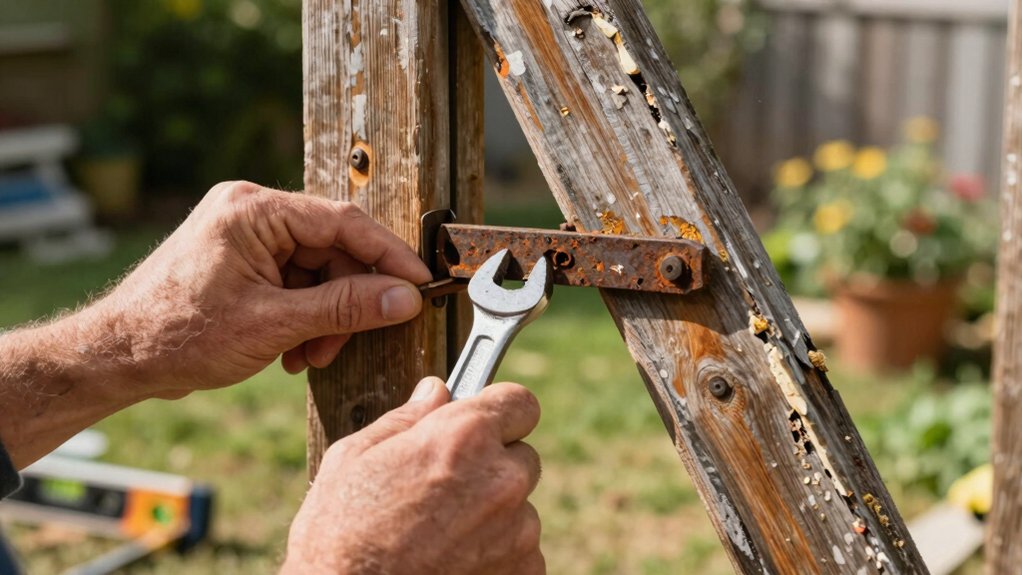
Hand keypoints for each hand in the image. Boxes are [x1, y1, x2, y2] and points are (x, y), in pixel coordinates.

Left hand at [92, 181, 431, 397]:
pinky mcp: (242, 260)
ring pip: (317, 272)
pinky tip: (291, 349)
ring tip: (308, 355)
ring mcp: (246, 236)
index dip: (388, 256)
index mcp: (254, 210)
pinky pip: (294, 282)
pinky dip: (302, 317)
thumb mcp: (274, 323)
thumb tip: (403, 299)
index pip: (343, 223)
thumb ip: (345, 307)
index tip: (420, 283)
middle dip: (346, 302)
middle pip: (332, 251)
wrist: (117, 358)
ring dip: (324, 318)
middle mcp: (251, 212)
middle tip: (349, 341)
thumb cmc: (177, 334)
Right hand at [283, 379, 544, 574]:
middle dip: (492, 466)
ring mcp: (518, 531)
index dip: (499, 413)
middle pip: (522, 457)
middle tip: (446, 490)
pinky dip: (496, 555)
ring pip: (520, 508)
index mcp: (464, 436)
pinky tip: (452, 563)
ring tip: (440, 536)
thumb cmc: (339, 534)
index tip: (482, 427)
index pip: (520, 403)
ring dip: (493, 515)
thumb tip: (436, 391)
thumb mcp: (354, 458)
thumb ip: (406, 418)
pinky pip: (521, 552)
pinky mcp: (524, 573)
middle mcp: (502, 478)